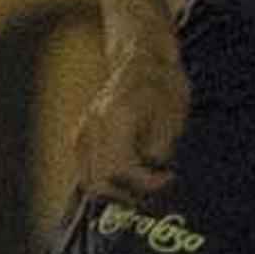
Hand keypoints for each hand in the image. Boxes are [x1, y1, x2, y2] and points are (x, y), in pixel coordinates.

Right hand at [70, 32, 189, 198]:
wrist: (143, 61)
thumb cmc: (163, 86)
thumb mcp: (173, 116)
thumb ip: (158, 148)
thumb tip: (151, 170)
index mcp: (114, 118)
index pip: (119, 169)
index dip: (145, 182)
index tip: (168, 177)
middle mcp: (92, 126)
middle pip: (98, 180)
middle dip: (128, 192)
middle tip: (154, 187)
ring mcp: (82, 130)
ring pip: (89, 178)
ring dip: (116, 189)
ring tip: (143, 182)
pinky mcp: (80, 135)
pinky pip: (86, 168)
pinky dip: (105, 178)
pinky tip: (128, 175)